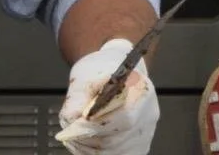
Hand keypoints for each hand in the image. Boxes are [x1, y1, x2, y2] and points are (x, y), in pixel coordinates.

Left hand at [55, 39, 157, 154]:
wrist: (116, 72)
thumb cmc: (102, 71)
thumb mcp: (86, 76)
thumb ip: (78, 97)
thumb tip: (72, 118)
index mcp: (141, 92)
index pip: (124, 119)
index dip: (97, 125)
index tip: (76, 123)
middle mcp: (148, 115)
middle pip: (117, 139)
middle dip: (89, 138)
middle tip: (70, 133)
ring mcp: (145, 133)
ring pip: (115, 151)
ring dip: (90, 147)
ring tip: (74, 136)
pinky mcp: (139, 145)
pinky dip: (96, 153)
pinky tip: (85, 142)